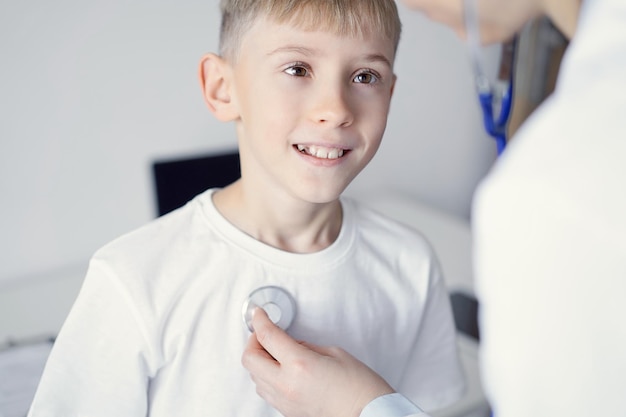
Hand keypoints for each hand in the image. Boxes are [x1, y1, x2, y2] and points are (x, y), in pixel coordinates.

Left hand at [241, 308, 394, 416]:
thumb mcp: (334, 353)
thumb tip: (290, 344)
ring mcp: (284, 401)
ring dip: (259, 361)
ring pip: (254, 377)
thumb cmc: (359, 387)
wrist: (368, 416)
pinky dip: (266, 376)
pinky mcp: (287, 411)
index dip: (260, 320)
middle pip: (250, 359)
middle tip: (265, 333)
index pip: (267, 336)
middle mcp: (286, 384)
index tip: (258, 314)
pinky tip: (280, 370)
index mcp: (299, 364)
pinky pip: (265, 391)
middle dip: (253, 341)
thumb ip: (307, 346)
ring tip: (275, 352)